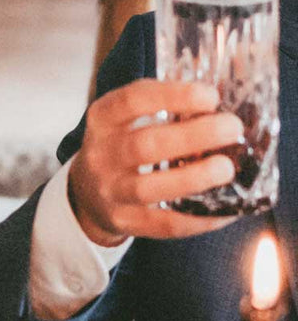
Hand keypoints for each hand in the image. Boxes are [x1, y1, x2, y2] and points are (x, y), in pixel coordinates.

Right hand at [68, 78, 242, 244]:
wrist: (87, 192)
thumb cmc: (122, 148)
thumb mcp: (126, 120)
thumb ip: (164, 110)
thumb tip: (222, 110)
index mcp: (103, 120)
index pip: (132, 101)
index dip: (172, 96)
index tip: (210, 96)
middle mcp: (101, 155)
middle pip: (144, 145)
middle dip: (193, 135)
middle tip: (232, 128)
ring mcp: (110, 191)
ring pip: (149, 187)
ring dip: (193, 177)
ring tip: (226, 168)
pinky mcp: (124, 221)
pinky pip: (163, 224)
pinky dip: (197, 219)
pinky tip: (224, 211)